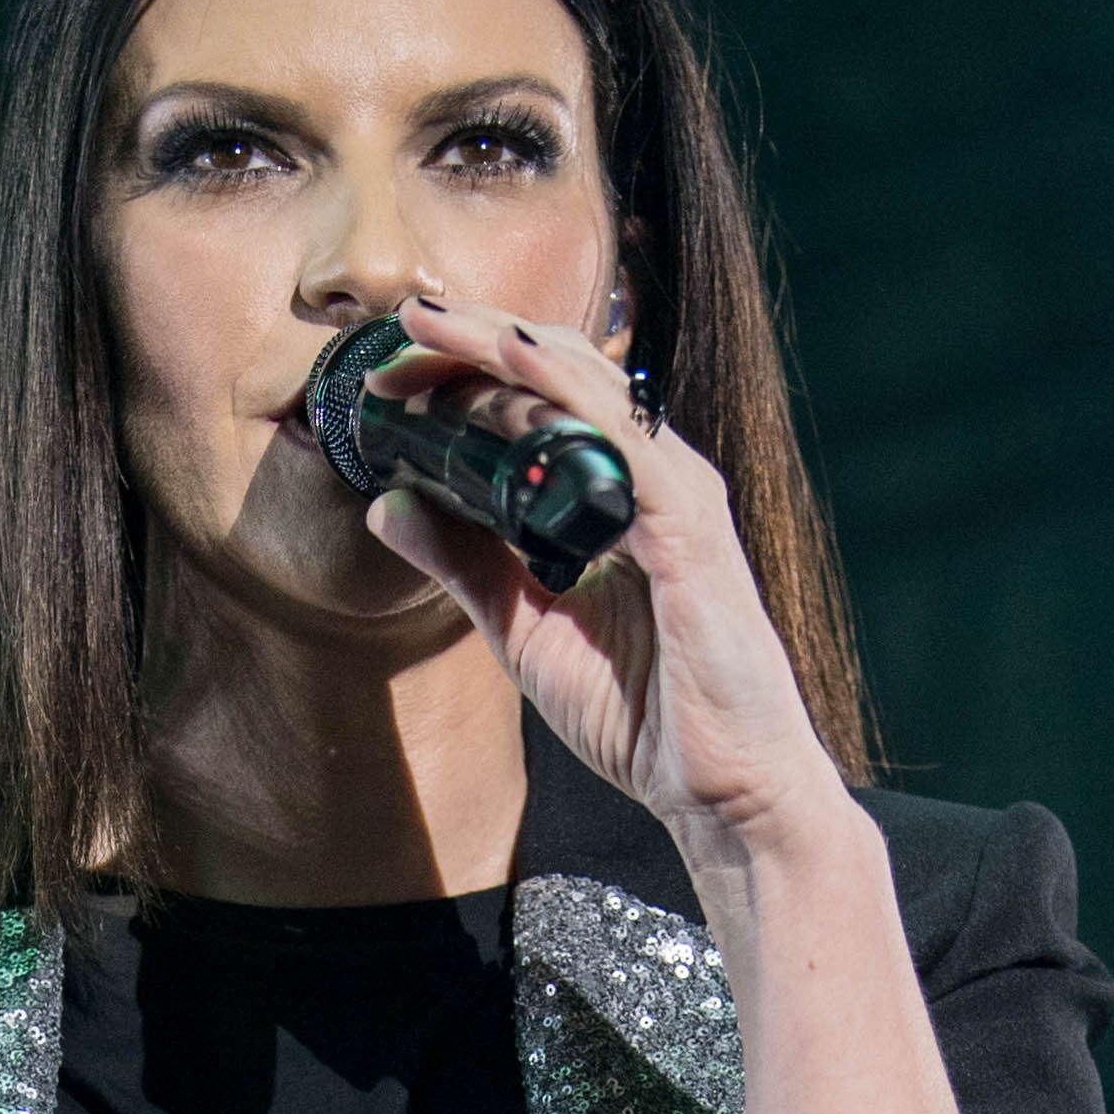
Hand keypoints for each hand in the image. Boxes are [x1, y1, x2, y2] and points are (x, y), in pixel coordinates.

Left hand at [361, 295, 853, 857]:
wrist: (724, 791)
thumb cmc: (647, 714)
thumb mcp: (525, 632)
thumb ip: (465, 566)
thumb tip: (389, 506)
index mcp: (619, 494)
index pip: (541, 403)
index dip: (465, 373)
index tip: (392, 373)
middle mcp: (653, 477)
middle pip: (558, 374)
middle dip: (473, 340)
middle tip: (397, 322)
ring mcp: (677, 493)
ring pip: (584, 387)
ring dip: (503, 345)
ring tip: (431, 322)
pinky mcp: (689, 527)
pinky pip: (621, 438)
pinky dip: (562, 391)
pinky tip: (510, 357)